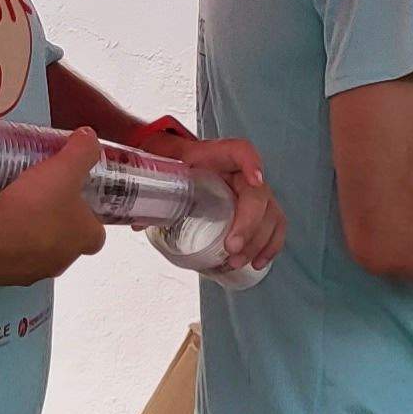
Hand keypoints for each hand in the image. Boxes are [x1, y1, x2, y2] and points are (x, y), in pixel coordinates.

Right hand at [0, 129, 110, 286]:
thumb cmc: (33, 206)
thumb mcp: (64, 169)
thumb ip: (82, 151)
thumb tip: (90, 137)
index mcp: (84, 241)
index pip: (95, 232)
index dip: (86, 215)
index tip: (73, 197)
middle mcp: (61, 262)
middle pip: (64, 242)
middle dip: (54, 223)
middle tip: (39, 196)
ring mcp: (30, 273)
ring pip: (32, 251)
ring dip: (25, 233)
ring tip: (10, 204)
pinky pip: (2, 256)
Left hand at [157, 134, 286, 271]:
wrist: (180, 164)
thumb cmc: (177, 165)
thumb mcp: (165, 169)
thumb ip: (153, 192)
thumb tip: (138, 223)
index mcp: (221, 156)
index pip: (242, 151)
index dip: (253, 164)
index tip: (254, 180)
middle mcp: (243, 172)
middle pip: (259, 195)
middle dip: (250, 225)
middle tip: (231, 248)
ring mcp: (254, 192)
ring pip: (271, 214)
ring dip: (259, 241)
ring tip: (236, 261)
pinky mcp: (256, 210)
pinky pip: (274, 226)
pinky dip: (270, 245)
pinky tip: (259, 262)